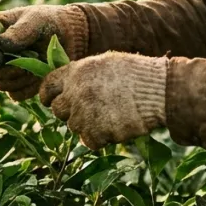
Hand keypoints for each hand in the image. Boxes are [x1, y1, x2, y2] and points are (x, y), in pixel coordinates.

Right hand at [0, 4, 88, 100]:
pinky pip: (16, 94)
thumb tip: (1, 43)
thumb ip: (19, 30)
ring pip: (0, 84)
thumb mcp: (36, 20)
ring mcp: (6, 69)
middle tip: (23, 64)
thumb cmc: (51, 21)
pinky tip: (39, 76)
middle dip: (4, 69)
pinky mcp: (20, 84)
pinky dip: (27, 88)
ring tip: (37, 64)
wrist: (71, 37)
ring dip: (18, 77)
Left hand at [39, 52, 167, 149]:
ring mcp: (85, 114)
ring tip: (110, 115)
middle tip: (89, 110)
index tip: (52, 101)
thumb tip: (67, 88)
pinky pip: (90, 141)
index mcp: (76, 72)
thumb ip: (82, 75)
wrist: (158, 90)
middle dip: (70, 112)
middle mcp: (75, 92)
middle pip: (58, 110)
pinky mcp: (97, 132)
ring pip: (74, 127)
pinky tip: (116, 126)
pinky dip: (101, 138)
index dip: (48, 96)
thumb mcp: (104, 63)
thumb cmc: (135, 74)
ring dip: (88, 125)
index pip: (47, 86)